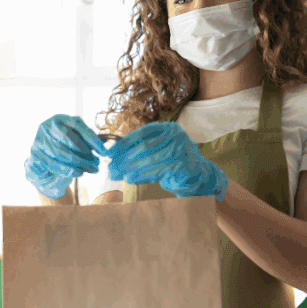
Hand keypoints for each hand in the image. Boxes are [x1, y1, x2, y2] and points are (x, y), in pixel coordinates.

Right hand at [25, 114, 107, 199]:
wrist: (44, 166)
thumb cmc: (64, 151)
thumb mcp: (77, 143)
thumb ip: (87, 142)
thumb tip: (104, 147)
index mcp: (61, 118)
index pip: (78, 126)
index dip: (92, 140)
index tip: (104, 152)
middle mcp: (47, 126)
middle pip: (68, 138)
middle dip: (85, 153)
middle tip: (97, 164)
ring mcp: (39, 139)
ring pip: (60, 152)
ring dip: (78, 163)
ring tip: (91, 170)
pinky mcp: (34, 154)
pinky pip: (52, 163)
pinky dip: (67, 169)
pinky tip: (78, 173)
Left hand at [107, 122, 227, 200]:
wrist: (197, 175)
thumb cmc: (172, 162)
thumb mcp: (156, 150)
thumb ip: (137, 148)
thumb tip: (110, 151)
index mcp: (167, 128)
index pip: (142, 134)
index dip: (124, 143)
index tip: (109, 153)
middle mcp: (176, 136)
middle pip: (144, 147)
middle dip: (124, 159)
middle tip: (110, 169)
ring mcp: (182, 150)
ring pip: (149, 159)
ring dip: (130, 169)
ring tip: (117, 175)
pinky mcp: (183, 165)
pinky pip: (157, 171)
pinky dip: (141, 176)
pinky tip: (130, 179)